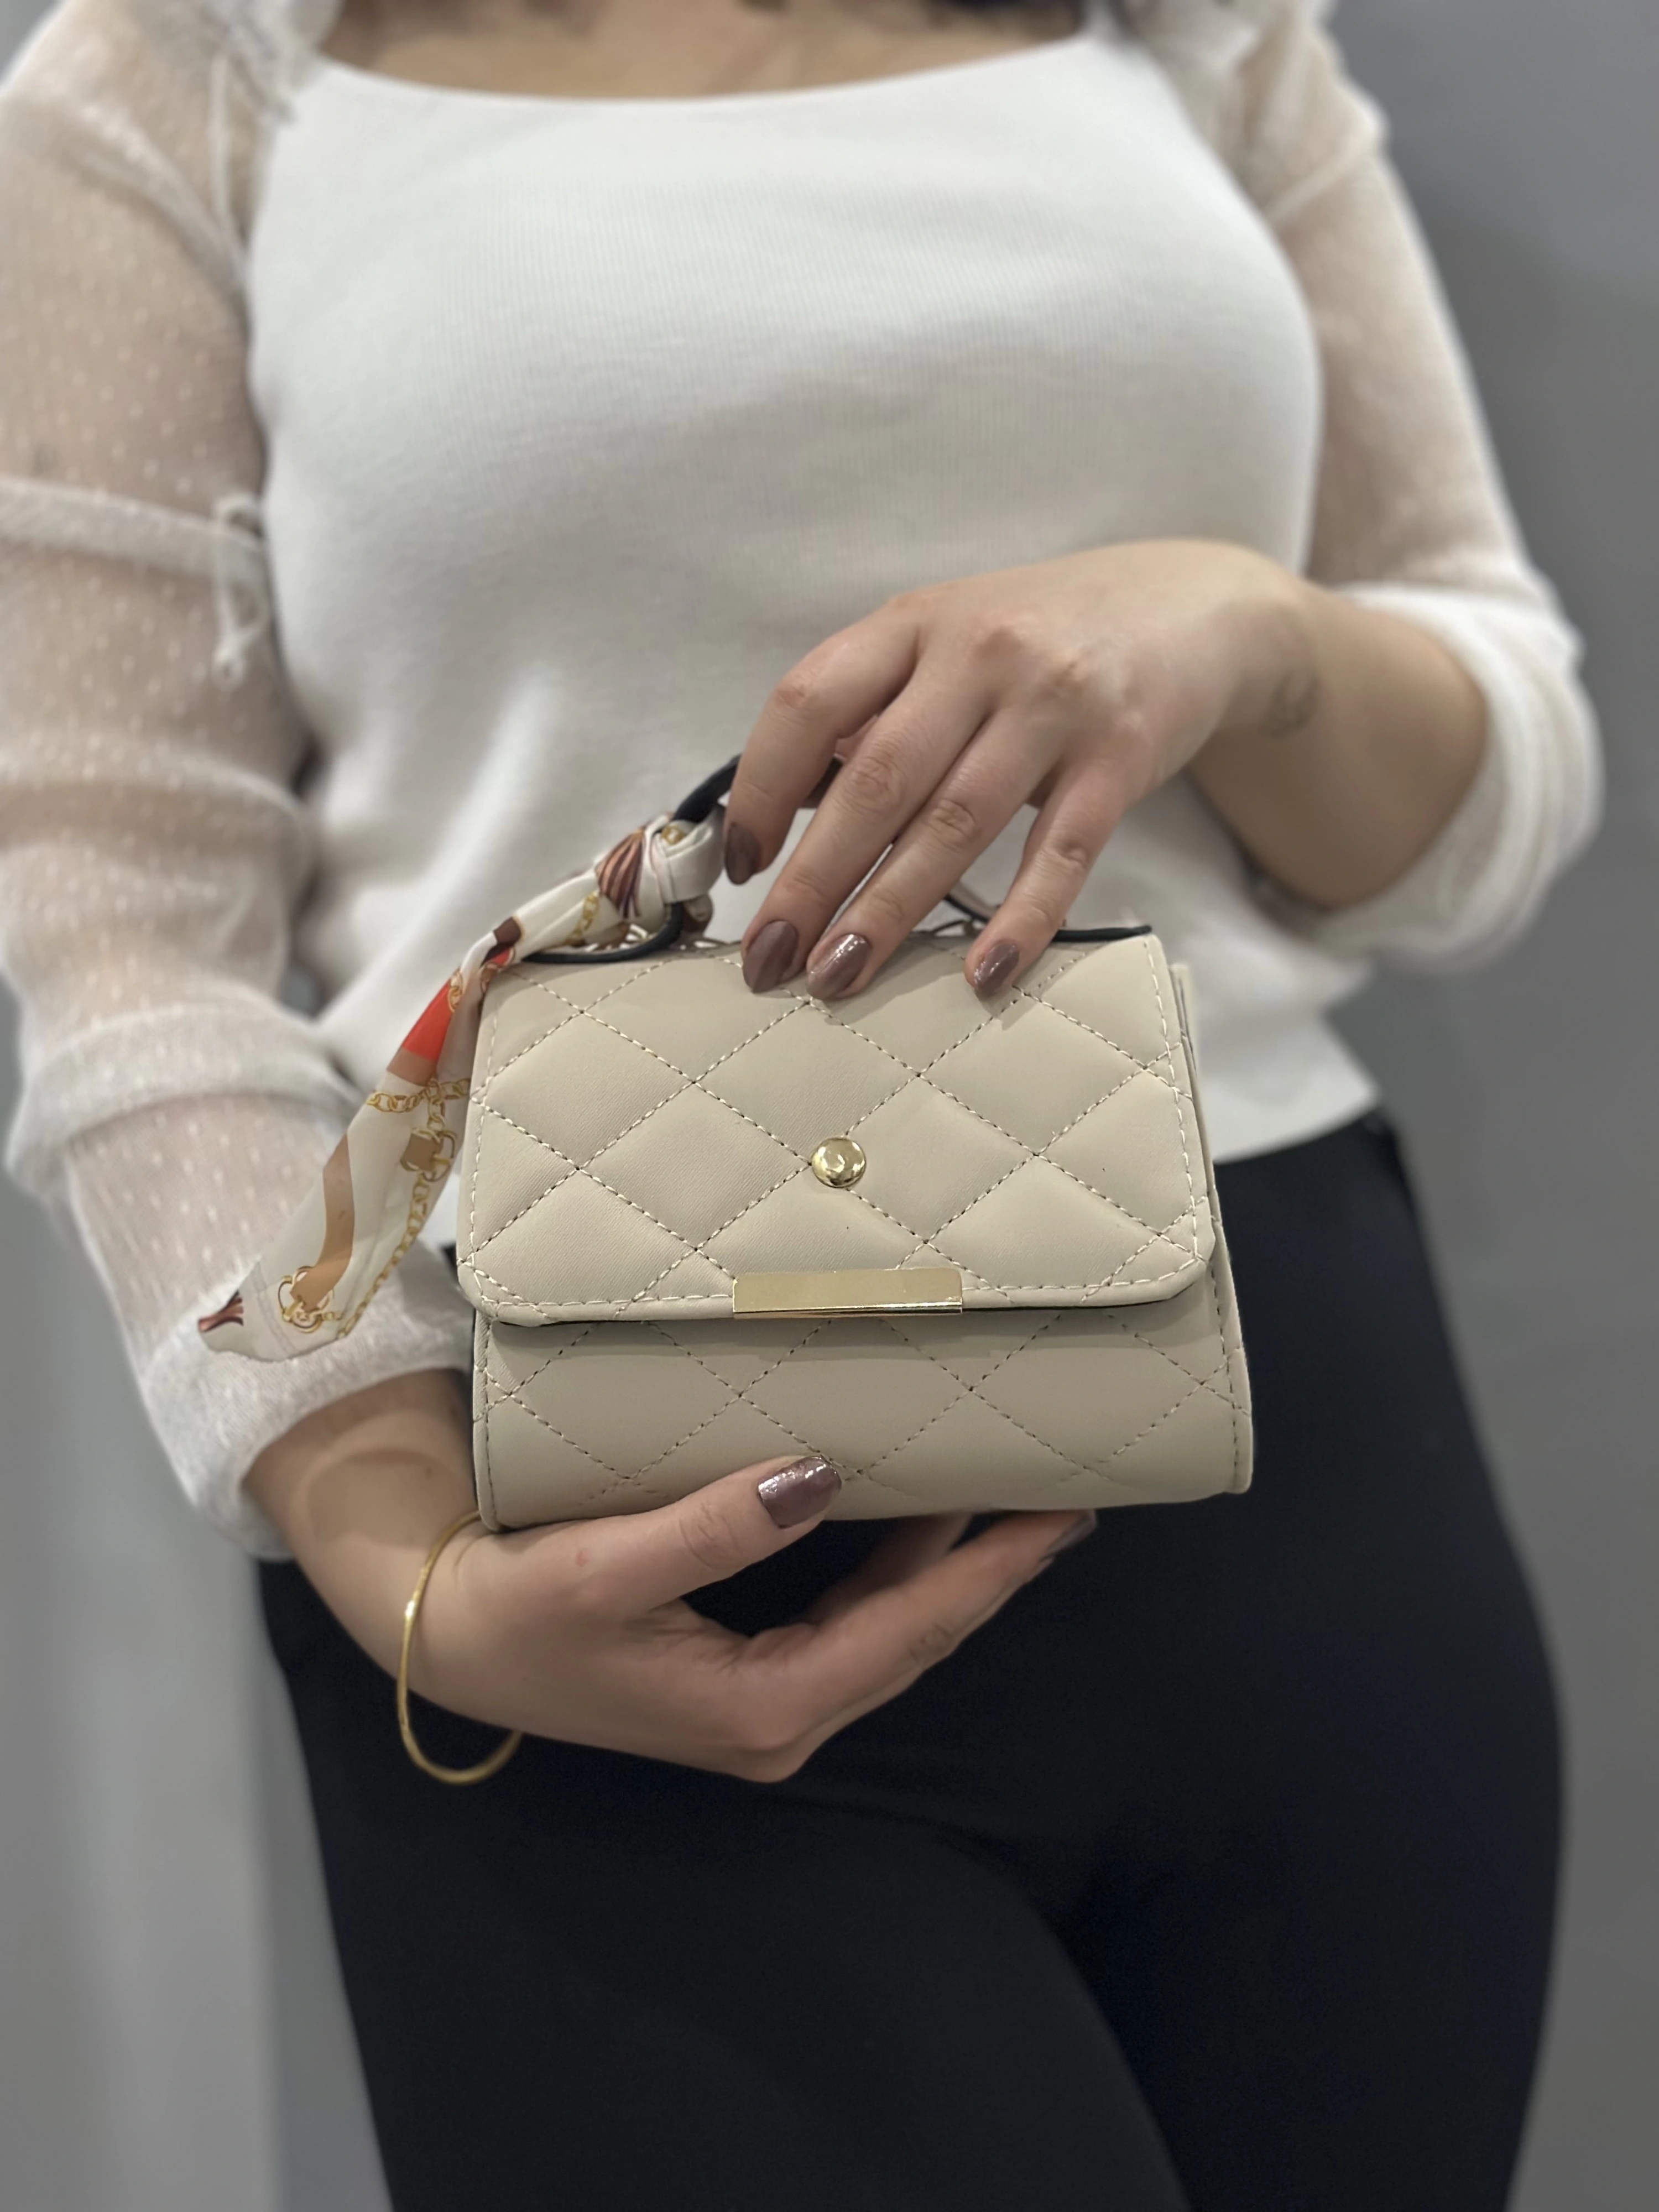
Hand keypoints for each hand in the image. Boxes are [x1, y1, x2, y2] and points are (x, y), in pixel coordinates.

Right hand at [247, 1372, 1093, 1782]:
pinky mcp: (742, 1676)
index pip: (908, 1633)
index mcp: (762, 1708)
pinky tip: (927, 1527)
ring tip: (1020, 1506)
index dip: (989, 1574)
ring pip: (888, 1632)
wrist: (446, 1631)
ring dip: (954, 1572)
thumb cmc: (517, 1605)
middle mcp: (777, 1720)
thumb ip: (715, 1528)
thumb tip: (820, 1477)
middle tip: (1068, 1500)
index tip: (1059, 1518)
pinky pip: (852, 1623)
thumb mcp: (605, 1566)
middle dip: (993, 1573)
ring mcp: (762, 1704)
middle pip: (914, 1640)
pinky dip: (900, 1574)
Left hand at [726, 539, 1313, 1000]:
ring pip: (954, 823)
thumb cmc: (1038, 639)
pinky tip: (980, 975)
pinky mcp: (1119, 757)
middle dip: (812, 881)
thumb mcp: (943, 644)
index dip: (760, 788)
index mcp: (913, 624)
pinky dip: (1018, 920)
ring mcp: (1053, 704)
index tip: (739, 865)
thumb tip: (786, 820)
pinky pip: (1060, 854)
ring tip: (837, 978)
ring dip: (887, 912)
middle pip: (875, 779)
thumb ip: (871, 714)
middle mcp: (978, 653)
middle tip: (768, 959)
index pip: (808, 701)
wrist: (1186, 608)